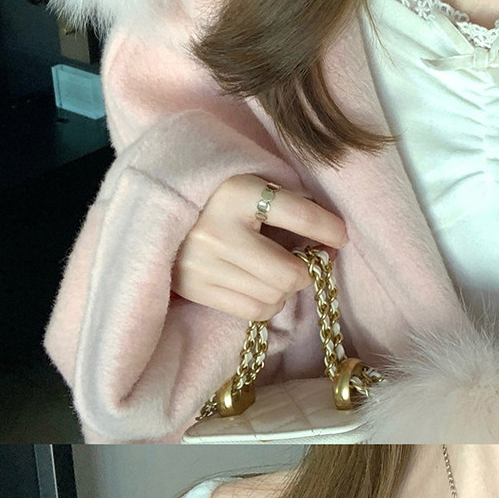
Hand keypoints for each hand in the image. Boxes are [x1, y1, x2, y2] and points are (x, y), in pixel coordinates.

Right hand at [171, 173, 347, 320]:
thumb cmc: (218, 196)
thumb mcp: (252, 186)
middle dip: (305, 271)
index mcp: (236, 193)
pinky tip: (262, 287)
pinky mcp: (195, 288)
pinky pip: (254, 312)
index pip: (298, 214)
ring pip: (274, 297)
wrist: (158, 208)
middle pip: (289, 274)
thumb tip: (333, 243)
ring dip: (285, 289)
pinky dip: (269, 304)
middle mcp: (218, 232)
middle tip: (303, 261)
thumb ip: (290, 207)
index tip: (340, 237)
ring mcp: (204, 265)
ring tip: (276, 272)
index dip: (328, 229)